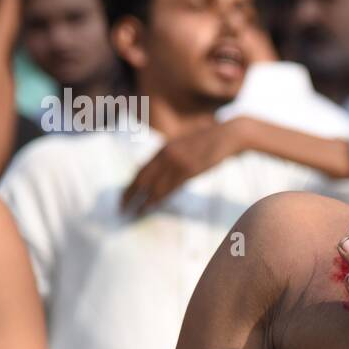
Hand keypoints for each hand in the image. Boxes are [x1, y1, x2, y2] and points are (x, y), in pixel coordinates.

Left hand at [120, 120, 243, 215]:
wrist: (227, 136)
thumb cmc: (209, 142)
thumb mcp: (185, 147)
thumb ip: (172, 158)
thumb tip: (162, 175)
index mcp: (164, 149)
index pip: (141, 170)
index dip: (130, 185)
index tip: (123, 196)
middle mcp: (167, 155)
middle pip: (142, 178)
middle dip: (130, 195)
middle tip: (121, 208)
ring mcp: (178, 162)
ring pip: (155, 186)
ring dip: (142, 201)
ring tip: (134, 212)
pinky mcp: (190, 170)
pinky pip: (170, 188)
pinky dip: (158, 199)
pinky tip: (150, 206)